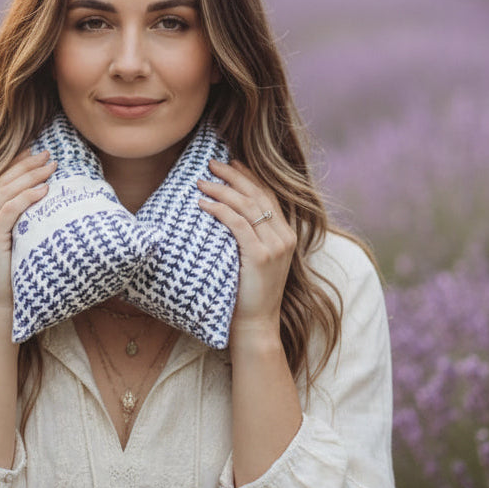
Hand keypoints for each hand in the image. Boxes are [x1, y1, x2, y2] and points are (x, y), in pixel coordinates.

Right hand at [0, 149, 56, 326]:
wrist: (3, 312)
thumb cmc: (16, 280)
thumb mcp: (17, 246)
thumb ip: (20, 225)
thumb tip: (44, 201)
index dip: (15, 166)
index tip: (34, 152)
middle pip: (0, 184)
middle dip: (25, 165)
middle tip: (49, 154)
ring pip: (4, 193)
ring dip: (30, 176)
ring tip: (51, 167)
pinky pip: (8, 211)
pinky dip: (27, 197)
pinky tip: (44, 190)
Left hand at [197, 159, 295, 346]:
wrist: (256, 325)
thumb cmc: (248, 293)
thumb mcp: (255, 260)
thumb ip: (251, 237)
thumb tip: (227, 214)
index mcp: (286, 234)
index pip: (267, 195)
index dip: (249, 176)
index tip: (231, 162)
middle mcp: (284, 236)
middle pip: (257, 194)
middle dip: (233, 175)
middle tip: (212, 163)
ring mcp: (274, 246)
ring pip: (246, 206)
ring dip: (222, 189)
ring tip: (202, 182)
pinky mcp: (260, 256)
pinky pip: (237, 224)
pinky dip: (219, 210)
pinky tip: (203, 204)